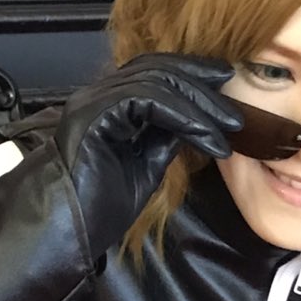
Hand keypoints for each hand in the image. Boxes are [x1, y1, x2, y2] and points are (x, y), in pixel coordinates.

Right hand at [54, 53, 242, 257]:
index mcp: (108, 104)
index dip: (192, 74)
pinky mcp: (95, 116)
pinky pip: (147, 101)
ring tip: (229, 126)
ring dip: (200, 104)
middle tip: (236, 103)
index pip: (154, 73)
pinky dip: (184, 117)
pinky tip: (207, 137)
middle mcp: (98, 95)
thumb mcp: (145, 166)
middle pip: (157, 69)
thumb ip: (165, 140)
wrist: (64, 231)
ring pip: (156, 82)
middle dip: (201, 82)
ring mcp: (94, 102)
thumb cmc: (97, 207)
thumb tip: (194, 123)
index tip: (225, 85)